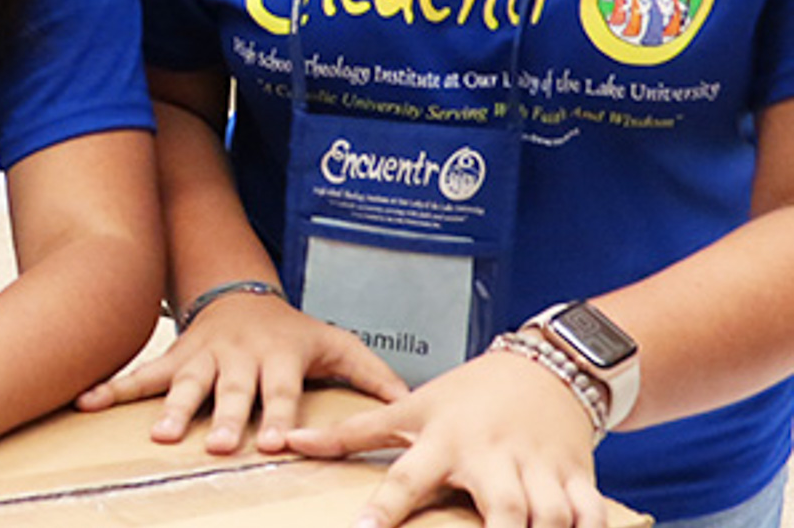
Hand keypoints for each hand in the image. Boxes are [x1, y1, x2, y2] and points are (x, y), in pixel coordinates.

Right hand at [75, 294, 405, 453]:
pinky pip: (141, 373)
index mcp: (280, 356)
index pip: (282, 391)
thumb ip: (372, 375)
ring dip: (173, 408)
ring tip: (163, 435)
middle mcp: (239, 356)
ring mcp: (203, 356)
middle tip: (219, 444)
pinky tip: (87, 402)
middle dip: (227, 417)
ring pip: (186, 383)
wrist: (238, 289)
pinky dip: (114, 387)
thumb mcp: (336, 342)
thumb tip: (413, 405)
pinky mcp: (175, 356)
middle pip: (233, 391)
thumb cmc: (292, 330)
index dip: (278, 415)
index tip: (273, 443)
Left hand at [285, 349, 608, 527]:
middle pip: (501, 506)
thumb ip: (352, 432)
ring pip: (551, 515)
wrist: (544, 366)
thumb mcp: (410, 408)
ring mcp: (538, 468)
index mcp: (445, 441)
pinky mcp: (578, 476)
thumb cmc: (467, 394)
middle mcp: (492, 457)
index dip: (389, 506)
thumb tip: (289, 442)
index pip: (410, 477)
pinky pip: (591, 513)